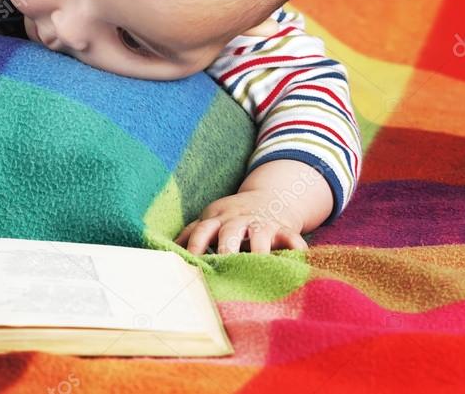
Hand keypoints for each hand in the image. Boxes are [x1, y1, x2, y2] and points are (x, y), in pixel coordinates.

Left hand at [174, 189, 308, 254]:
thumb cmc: (231, 218)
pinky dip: (296, 246)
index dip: (197, 246)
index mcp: (217, 220)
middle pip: (230, 232)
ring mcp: (262, 223)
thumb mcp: (210, 221)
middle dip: (227, 247)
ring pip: (261, 234)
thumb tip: (166, 250)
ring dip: (260, 249)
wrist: (269, 198)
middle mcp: (238, 221)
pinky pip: (292, 237)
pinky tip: (299, 258)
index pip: (202, 231)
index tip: (192, 264)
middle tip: (224, 264)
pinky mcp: (284, 229)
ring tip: (258, 266)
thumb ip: (191, 235)